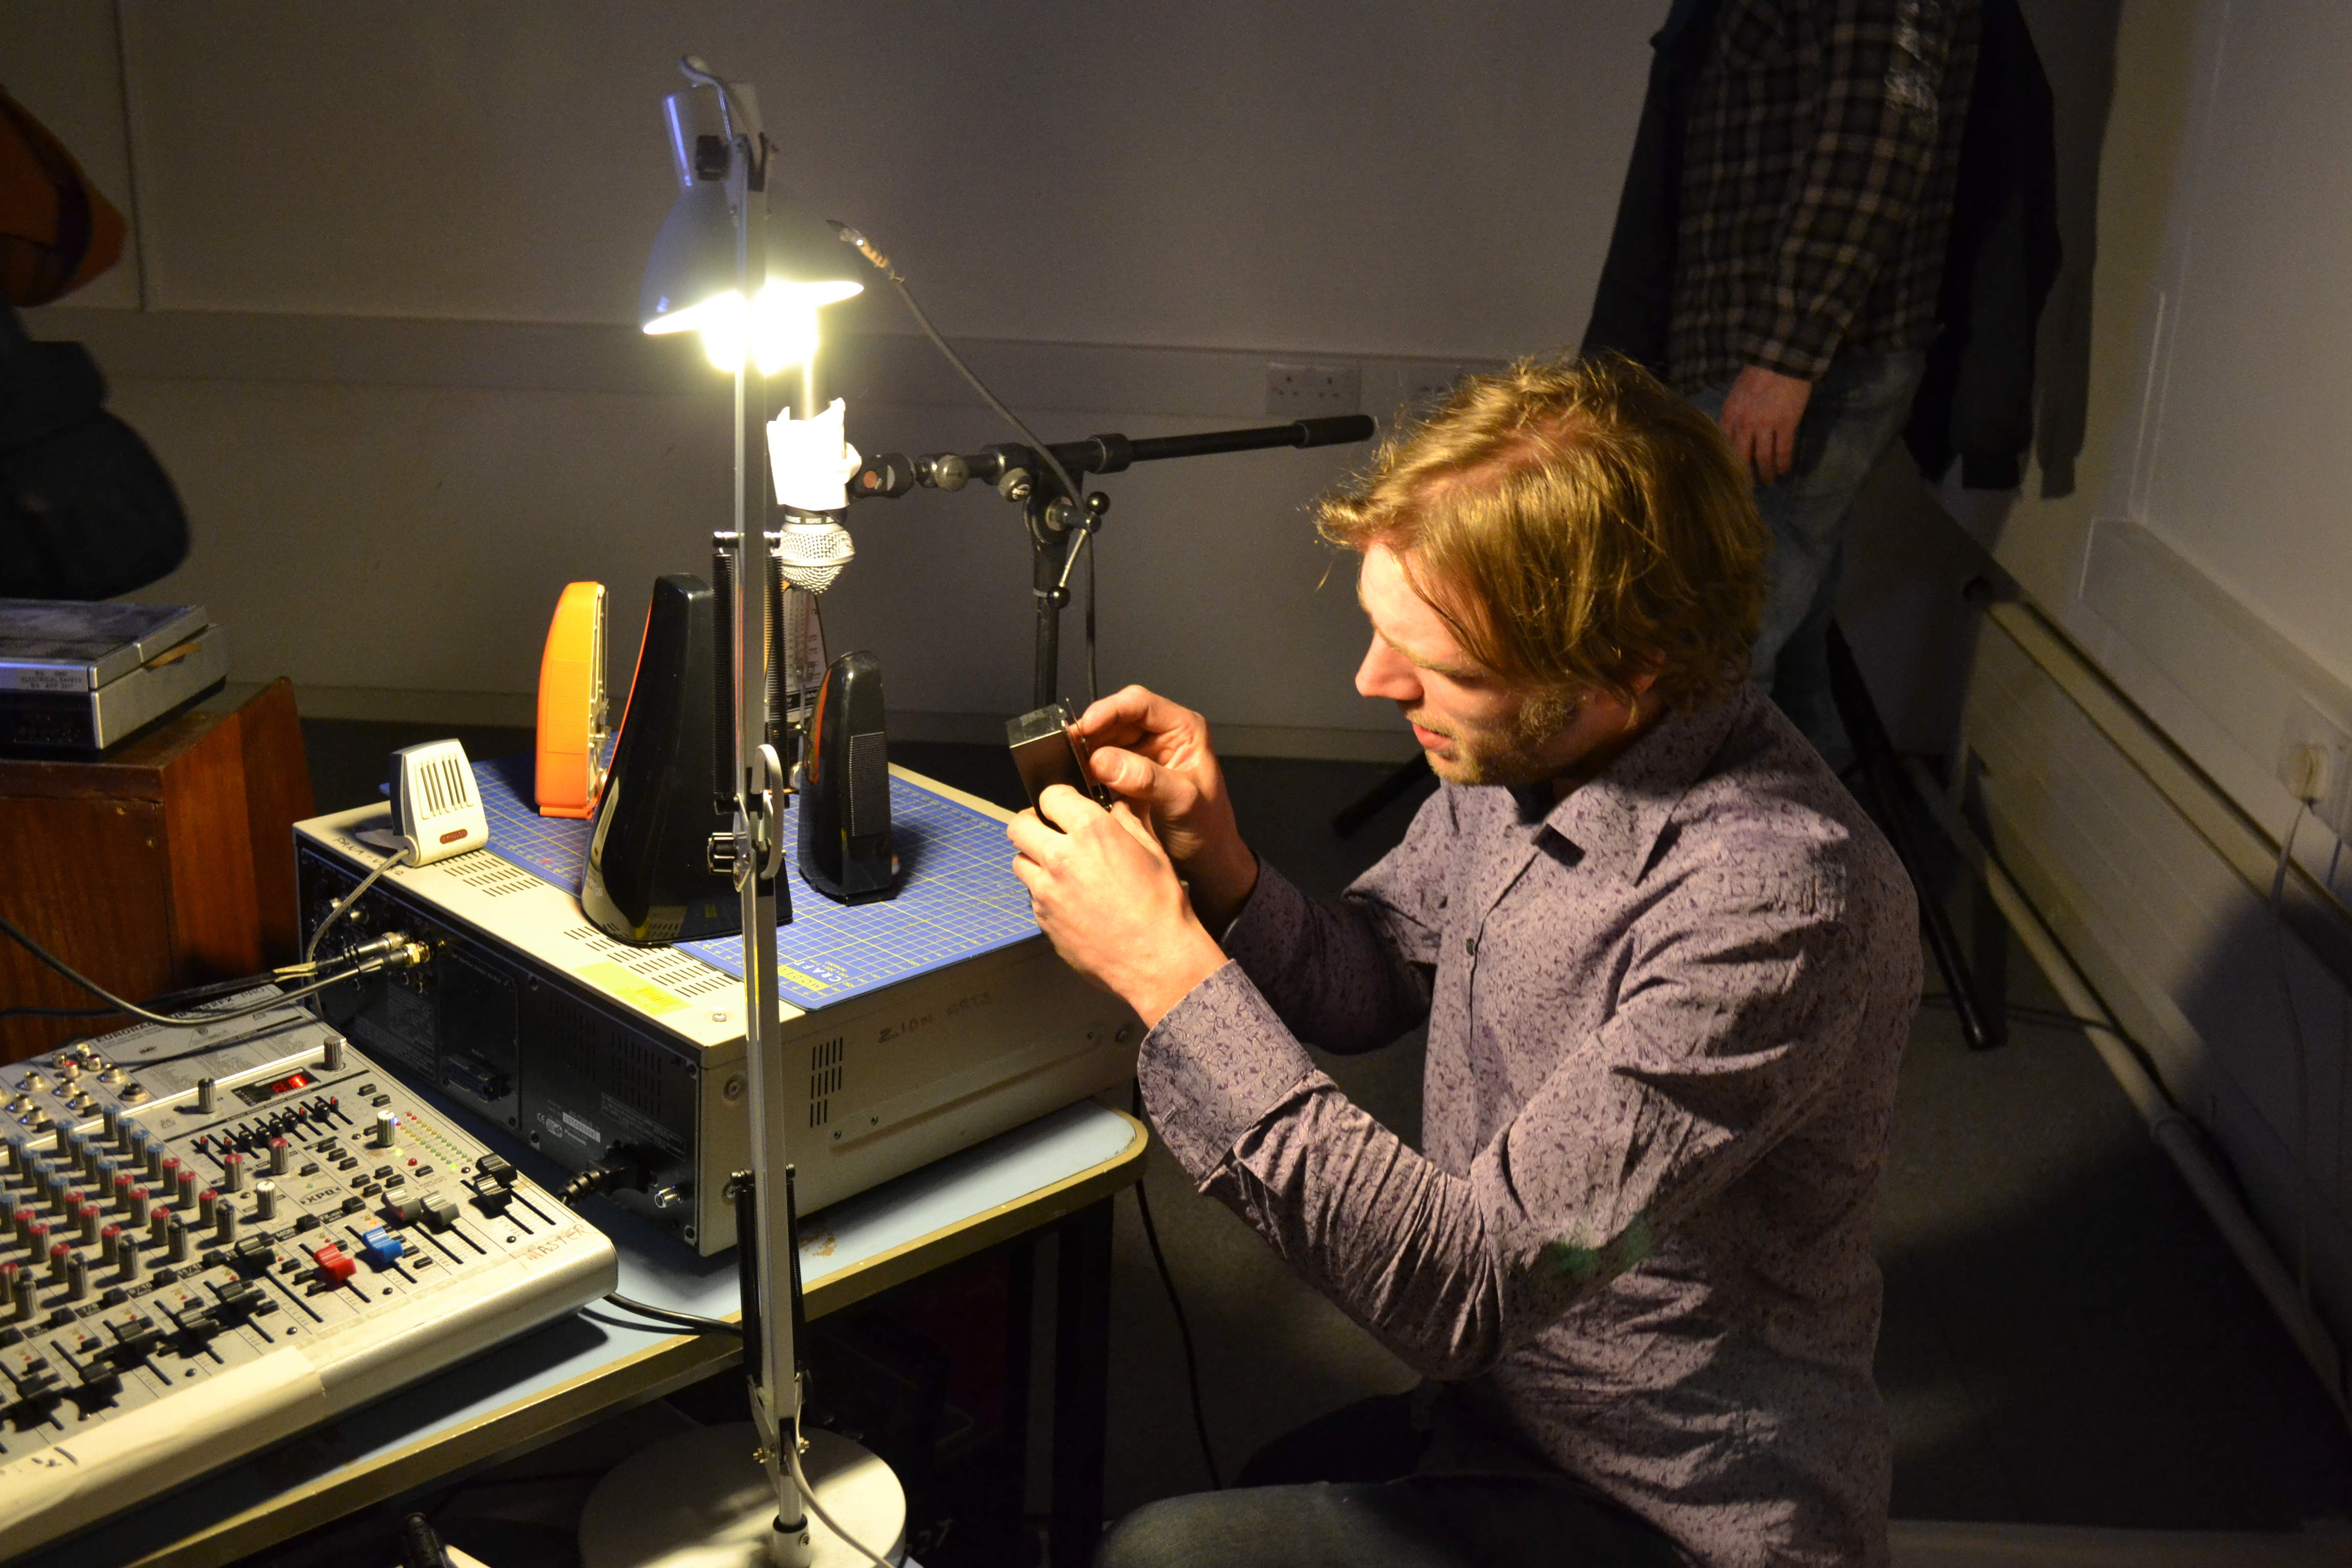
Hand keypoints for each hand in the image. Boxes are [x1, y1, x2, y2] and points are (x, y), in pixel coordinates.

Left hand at [1008, 785, 1228, 1026]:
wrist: (1157, 959)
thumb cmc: (1161, 905)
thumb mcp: (1153, 851)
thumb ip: (1128, 821)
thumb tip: (1116, 806)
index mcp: (1091, 831)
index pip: (1051, 795)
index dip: (1059, 799)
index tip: (1066, 807)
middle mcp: (1060, 857)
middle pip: (1019, 826)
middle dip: (1032, 823)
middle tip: (1049, 831)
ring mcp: (1046, 891)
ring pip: (1019, 861)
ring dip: (1034, 858)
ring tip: (1058, 867)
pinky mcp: (1043, 919)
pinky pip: (1032, 895)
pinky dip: (1044, 891)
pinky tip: (1069, 899)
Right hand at [1072, 685, 1258, 929]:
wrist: (1207, 862)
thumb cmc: (1207, 829)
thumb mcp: (1182, 801)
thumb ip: (1145, 778)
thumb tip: (1100, 759)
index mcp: (1184, 730)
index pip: (1139, 704)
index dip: (1108, 710)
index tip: (1083, 728)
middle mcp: (1162, 736)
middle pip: (1117, 718)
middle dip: (1092, 731)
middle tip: (1066, 749)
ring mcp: (1145, 755)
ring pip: (1106, 739)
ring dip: (1086, 750)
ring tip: (1067, 764)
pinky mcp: (1130, 776)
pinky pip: (1102, 762)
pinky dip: (1087, 768)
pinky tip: (1076, 778)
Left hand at [1717, 364, 1813, 483]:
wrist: (1781, 359)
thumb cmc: (1757, 373)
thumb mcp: (1735, 394)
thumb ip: (1733, 415)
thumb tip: (1733, 435)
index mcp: (1728, 415)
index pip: (1724, 445)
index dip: (1728, 462)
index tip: (1730, 474)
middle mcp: (1743, 424)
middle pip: (1741, 457)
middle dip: (1745, 474)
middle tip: (1749, 486)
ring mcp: (1765, 426)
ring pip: (1763, 458)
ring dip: (1766, 473)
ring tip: (1769, 483)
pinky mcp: (1786, 425)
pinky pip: (1783, 451)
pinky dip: (1783, 464)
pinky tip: (1784, 471)